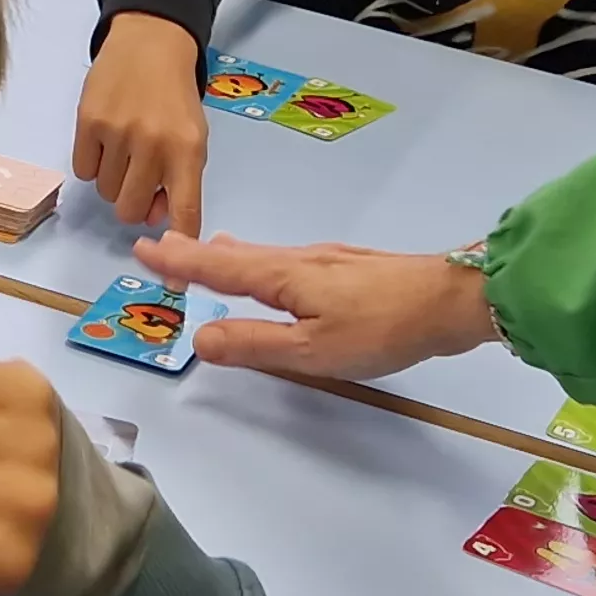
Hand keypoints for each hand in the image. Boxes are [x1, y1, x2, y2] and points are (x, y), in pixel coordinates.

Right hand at [73, 13, 213, 234]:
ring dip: (114, 179)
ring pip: (105, 192)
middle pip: (130, 211)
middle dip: (134, 202)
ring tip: (125, 147)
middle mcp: (153, 143)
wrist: (150, 43)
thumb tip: (150, 218)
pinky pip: (83, 170)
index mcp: (188, 150)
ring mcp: (118, 132)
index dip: (178, 246)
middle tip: (139, 176)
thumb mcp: (191, 137)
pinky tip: (106, 137)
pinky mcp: (87, 121)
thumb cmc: (173, 97)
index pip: (185, 211)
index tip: (172, 269)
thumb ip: (178, 180)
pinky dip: (93, 162)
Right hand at [133, 232, 503, 382]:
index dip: (180, 263)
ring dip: (229, 255)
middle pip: (237, 255)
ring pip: (264, 255)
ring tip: (208, 251)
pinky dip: (261, 260)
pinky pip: (286, 259)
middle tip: (162, 244)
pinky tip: (273, 268)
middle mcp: (299, 260)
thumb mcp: (312, 350)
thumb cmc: (382, 328)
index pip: (218, 270)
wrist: (452, 300)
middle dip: (197, 253)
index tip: (143, 249)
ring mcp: (327, 260)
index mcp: (283, 278)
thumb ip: (255, 345)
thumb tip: (199, 337)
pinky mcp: (349, 267)